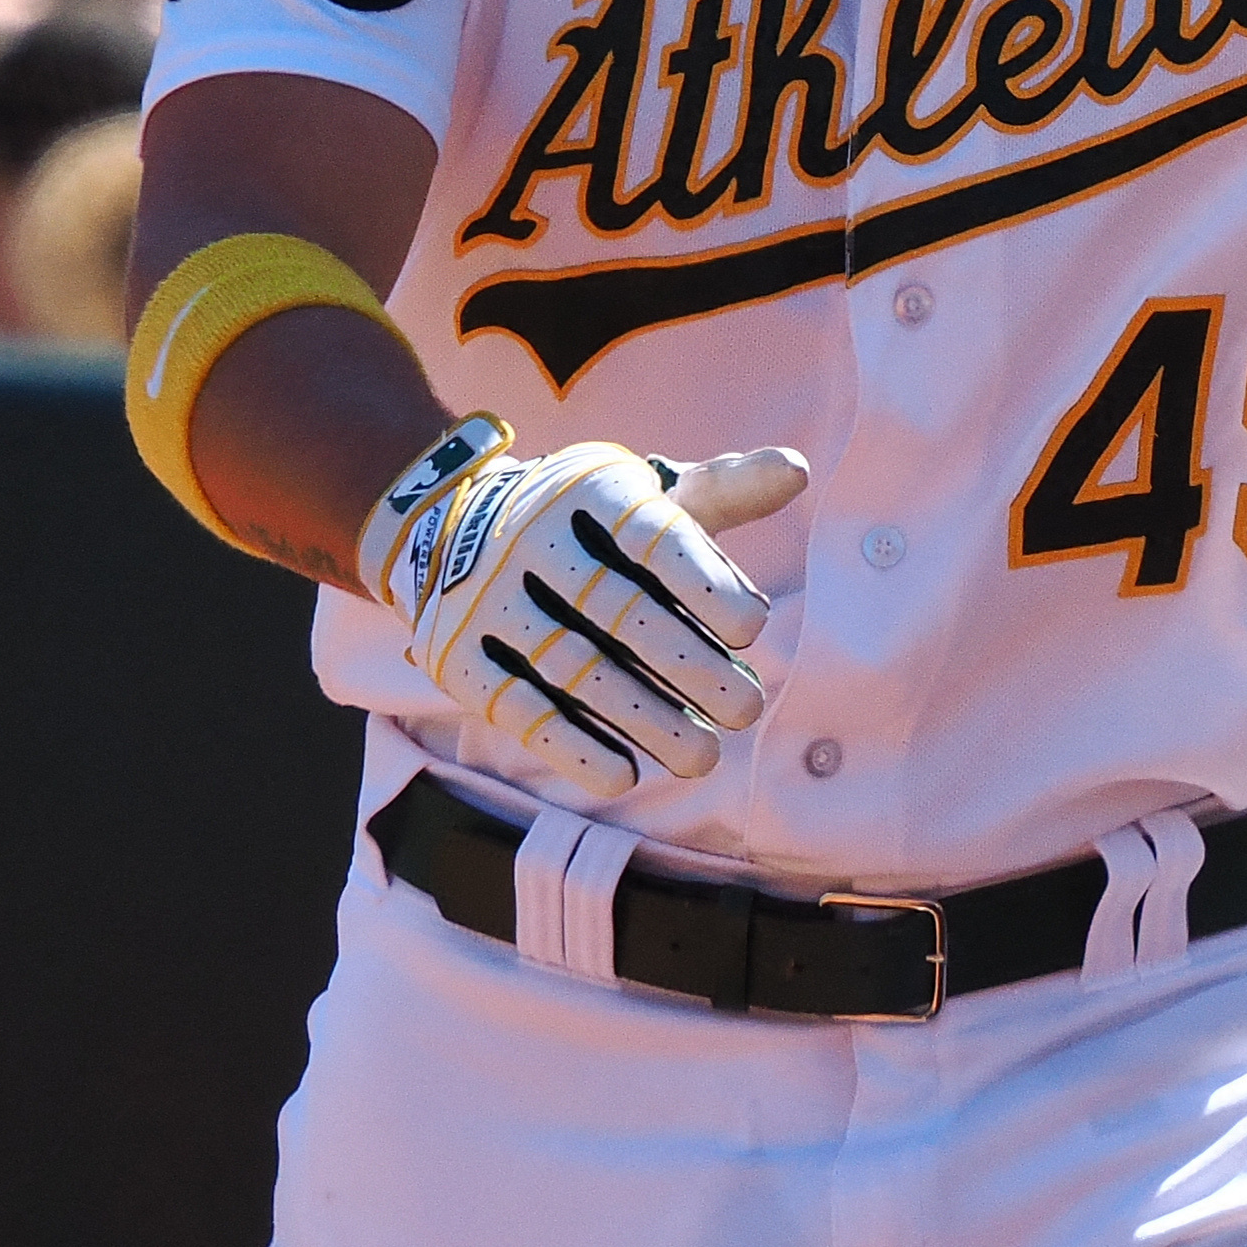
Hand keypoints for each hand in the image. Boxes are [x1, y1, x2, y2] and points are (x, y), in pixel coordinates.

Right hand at [372, 428, 805, 797]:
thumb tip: (798, 469)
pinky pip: (518, 707)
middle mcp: (530, 536)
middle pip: (619, 611)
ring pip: (576, 667)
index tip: (753, 631)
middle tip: (747, 710)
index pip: (654, 539)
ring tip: (704, 757)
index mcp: (589, 488)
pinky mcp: (455, 655)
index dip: (705, 585)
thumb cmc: (588, 521)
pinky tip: (624, 776)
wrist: (449, 526)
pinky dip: (571, 745)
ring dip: (644, 718)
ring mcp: (485, 598)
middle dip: (690, 665)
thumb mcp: (646, 494)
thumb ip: (723, 490)